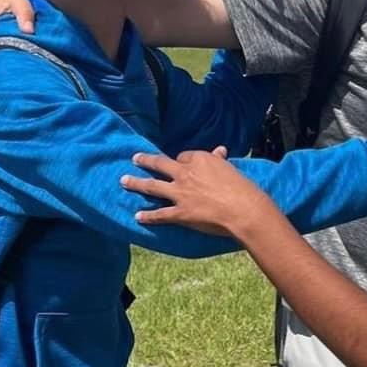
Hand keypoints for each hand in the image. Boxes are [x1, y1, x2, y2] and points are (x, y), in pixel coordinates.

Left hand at [120, 147, 275, 235]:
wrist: (243, 209)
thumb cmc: (242, 189)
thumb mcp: (231, 169)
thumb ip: (221, 161)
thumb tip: (220, 150)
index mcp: (200, 159)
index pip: (183, 156)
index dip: (180, 161)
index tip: (178, 163)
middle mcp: (185, 173)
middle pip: (160, 164)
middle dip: (146, 160)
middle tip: (135, 158)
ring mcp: (180, 193)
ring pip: (152, 186)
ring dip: (136, 183)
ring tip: (123, 181)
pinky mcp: (180, 213)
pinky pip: (160, 214)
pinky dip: (148, 216)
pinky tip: (137, 216)